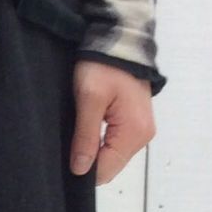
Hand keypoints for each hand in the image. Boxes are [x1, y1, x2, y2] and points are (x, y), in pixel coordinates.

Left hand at [69, 60, 155, 185]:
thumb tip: (80, 170)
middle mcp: (143, 136)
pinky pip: (116, 144)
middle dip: (90, 160)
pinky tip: (91, 128)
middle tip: (72, 140)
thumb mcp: (89, 99)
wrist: (119, 40)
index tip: (68, 155)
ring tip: (82, 130)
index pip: (106, 171)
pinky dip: (102, 141)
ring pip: (112, 156)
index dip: (84, 170)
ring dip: (95, 150)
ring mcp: (142, 130)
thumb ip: (86, 137)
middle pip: (110, 166)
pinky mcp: (137, 123)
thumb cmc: (104, 64)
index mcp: (134, 133)